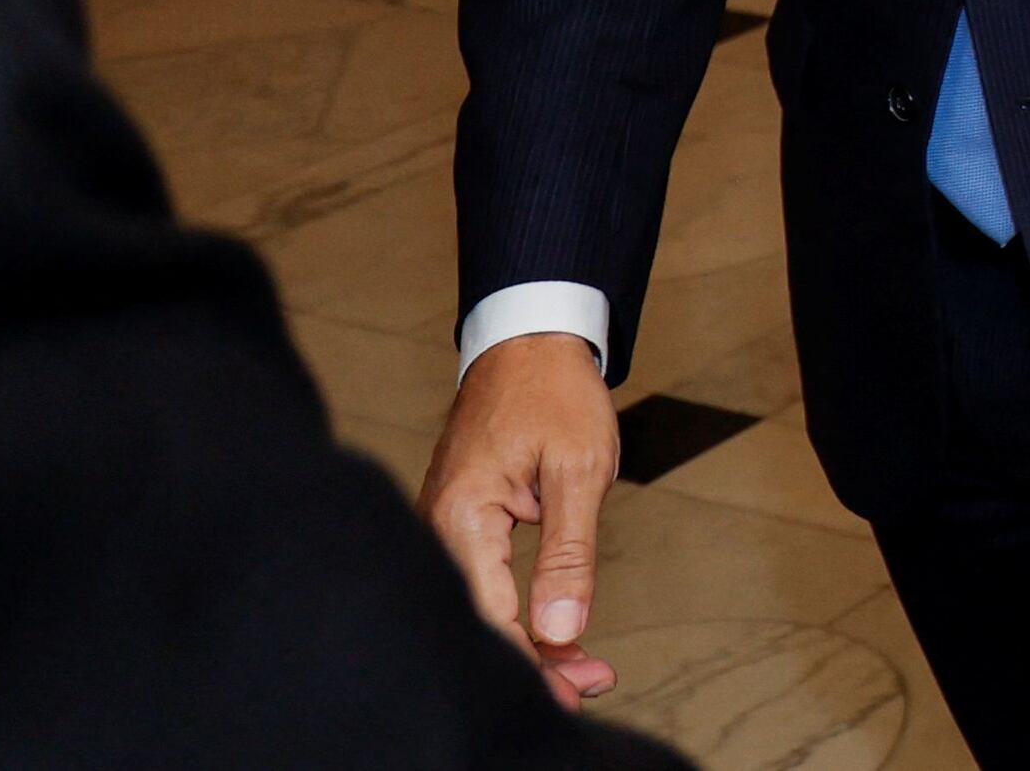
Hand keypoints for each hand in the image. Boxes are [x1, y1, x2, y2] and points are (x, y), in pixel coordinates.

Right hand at [418, 332, 621, 706]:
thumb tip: (563, 626)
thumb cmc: (552, 392)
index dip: (535, 661)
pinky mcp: (460, 525)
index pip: (492, 615)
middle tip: (591, 684)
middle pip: (481, 619)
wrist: (531, 343)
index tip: (578, 686)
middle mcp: (439, 529)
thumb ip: (570, 553)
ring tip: (584, 669)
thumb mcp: (578, 469)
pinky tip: (554, 630)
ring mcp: (445, 527)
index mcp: (461, 517)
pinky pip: (483, 583)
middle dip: (536, 661)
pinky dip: (519, 611)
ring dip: (530, 640)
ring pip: (482, 606)